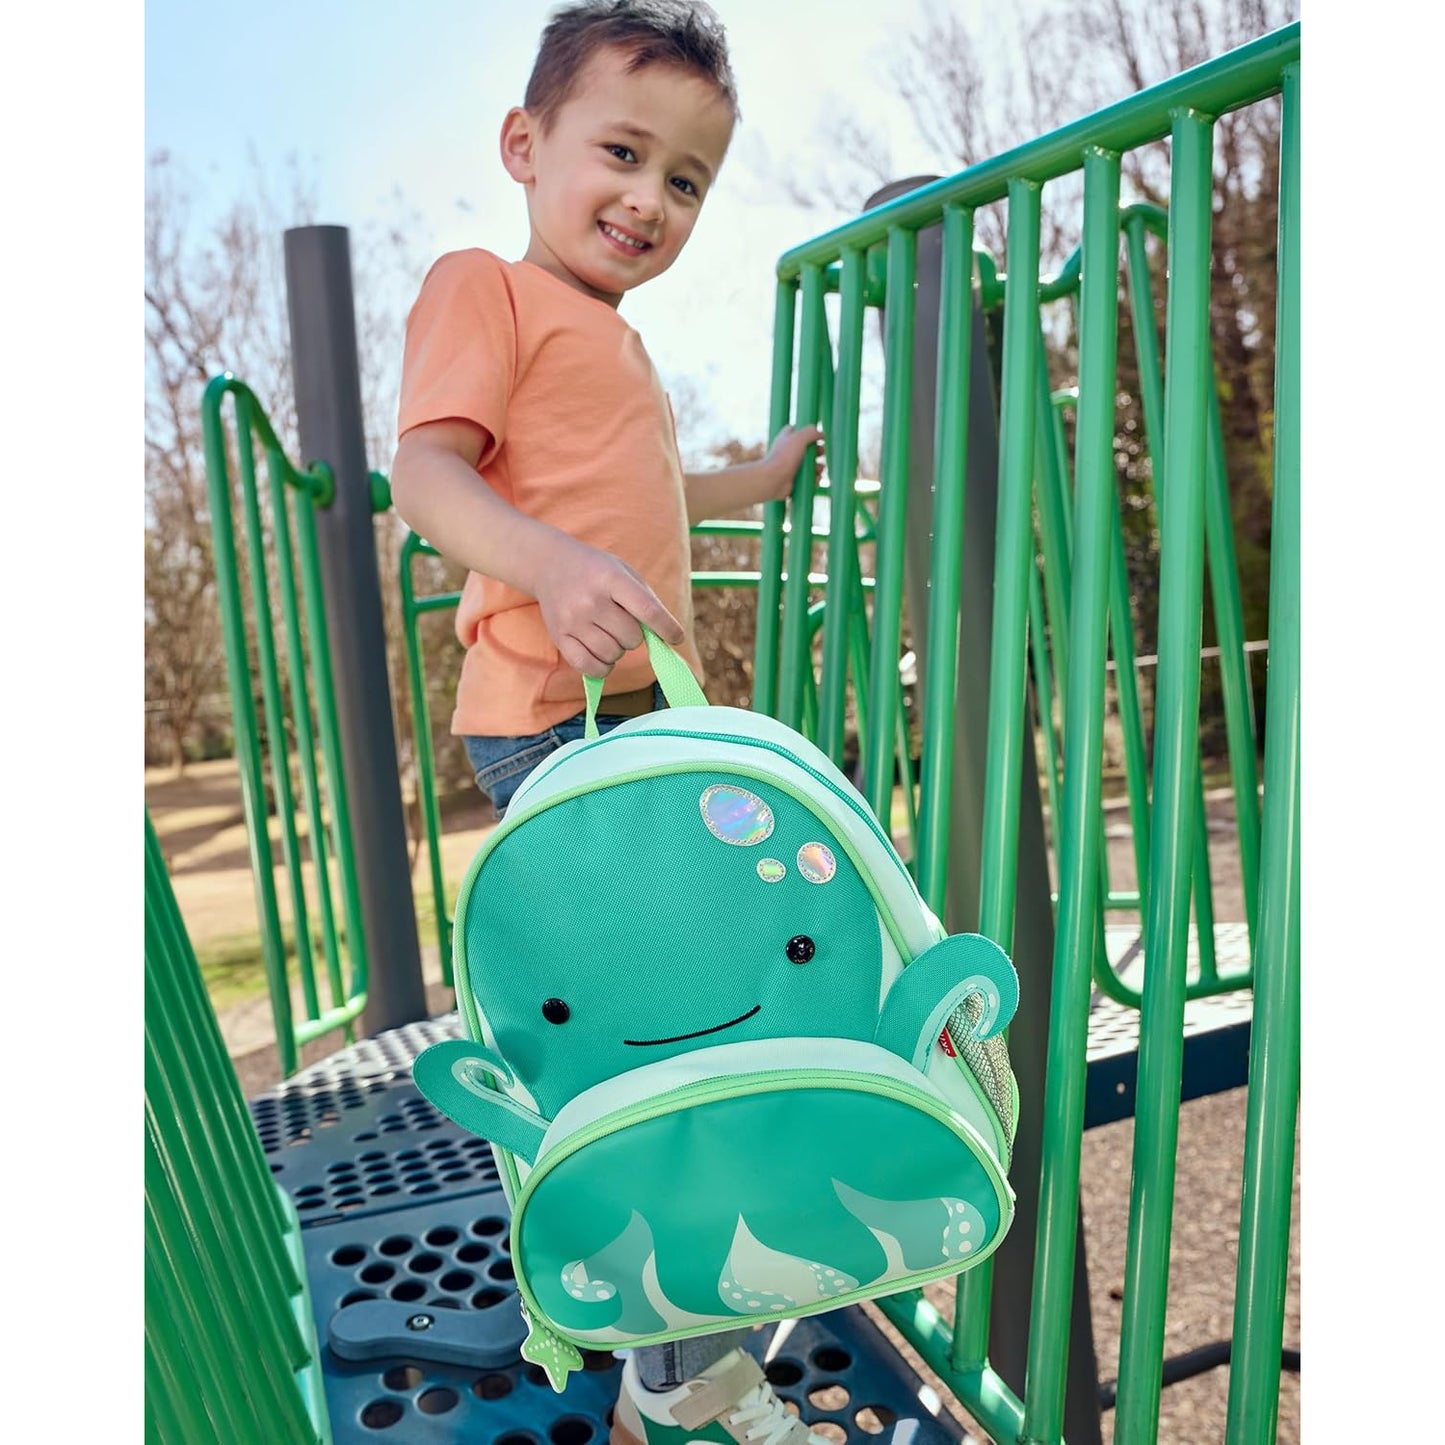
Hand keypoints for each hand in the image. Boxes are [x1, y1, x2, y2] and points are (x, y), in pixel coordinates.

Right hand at [532, 534, 684, 678]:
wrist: (551, 564)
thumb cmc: (596, 571)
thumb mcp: (624, 572)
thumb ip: (646, 601)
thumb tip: (665, 638)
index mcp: (611, 578)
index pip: (647, 610)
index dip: (667, 628)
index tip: (676, 638)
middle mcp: (591, 600)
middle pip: (631, 638)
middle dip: (635, 636)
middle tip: (622, 623)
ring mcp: (572, 620)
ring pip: (613, 654)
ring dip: (618, 650)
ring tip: (609, 633)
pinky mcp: (559, 636)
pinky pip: (589, 667)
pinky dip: (602, 667)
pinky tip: (603, 656)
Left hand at [761, 423, 825, 501]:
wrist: (773, 479)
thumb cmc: (784, 457)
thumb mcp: (799, 438)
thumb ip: (811, 432)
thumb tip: (822, 434)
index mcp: (786, 439)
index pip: (796, 431)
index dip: (807, 432)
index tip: (817, 436)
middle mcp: (788, 452)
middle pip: (806, 449)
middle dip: (817, 451)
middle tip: (822, 452)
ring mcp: (791, 467)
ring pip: (809, 465)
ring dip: (818, 467)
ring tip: (820, 468)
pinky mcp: (794, 480)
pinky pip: (808, 479)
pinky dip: (814, 479)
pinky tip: (817, 479)